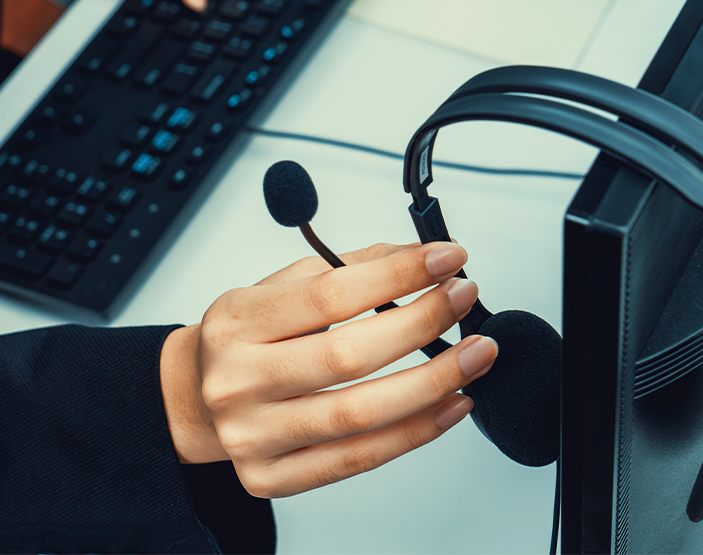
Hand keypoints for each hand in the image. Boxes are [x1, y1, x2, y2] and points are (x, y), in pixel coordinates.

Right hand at [160, 242, 497, 497]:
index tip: (448, 260)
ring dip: (432, 383)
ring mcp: (253, 436)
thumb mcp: (280, 289)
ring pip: (359, 415)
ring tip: (475, 355)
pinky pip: (356, 460)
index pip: (332, 294)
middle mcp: (239, 380)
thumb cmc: (245, 339)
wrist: (193, 398)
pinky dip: (415, 432)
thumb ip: (348, 269)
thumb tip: (421, 259)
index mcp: (239, 321)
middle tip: (464, 301)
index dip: (400, 275)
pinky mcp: (270, 476)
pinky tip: (451, 405)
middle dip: (423, 324)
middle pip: (349, 355)